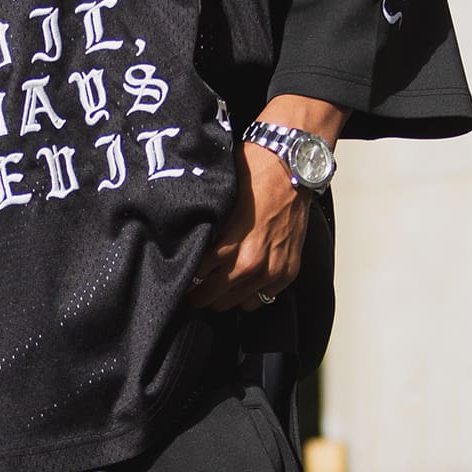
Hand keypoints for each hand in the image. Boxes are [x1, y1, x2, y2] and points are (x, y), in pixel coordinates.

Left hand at [189, 142, 312, 311]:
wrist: (292, 167)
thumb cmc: (252, 176)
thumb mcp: (219, 200)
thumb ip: (205, 226)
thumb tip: (183, 239)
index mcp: (227, 246)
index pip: (194, 277)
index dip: (184, 274)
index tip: (180, 273)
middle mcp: (249, 264)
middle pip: (211, 296)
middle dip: (199, 292)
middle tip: (193, 287)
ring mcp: (270, 271)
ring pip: (235, 303)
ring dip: (224, 295)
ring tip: (217, 285)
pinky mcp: (287, 272)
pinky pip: (263, 298)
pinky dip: (252, 293)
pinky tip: (244, 282)